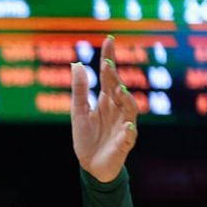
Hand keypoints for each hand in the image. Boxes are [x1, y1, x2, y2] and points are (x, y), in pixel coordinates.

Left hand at [72, 35, 139, 182]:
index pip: (109, 76)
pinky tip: (126, 128)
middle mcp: (118, 109)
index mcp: (106, 101)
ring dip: (125, 100)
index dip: (109, 58)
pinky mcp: (125, 143)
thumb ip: (80, 91)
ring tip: (118, 91)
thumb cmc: (87, 138)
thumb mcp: (79, 113)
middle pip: (118, 89)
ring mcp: (124, 125)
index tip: (108, 40)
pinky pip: (129, 137)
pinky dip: (128, 132)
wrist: (91, 166)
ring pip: (129, 109)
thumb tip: (77, 64)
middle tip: (107, 64)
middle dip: (114, 77)